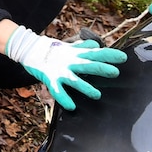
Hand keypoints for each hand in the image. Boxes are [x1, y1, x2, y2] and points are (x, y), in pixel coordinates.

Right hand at [5, 25, 126, 110]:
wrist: (29, 48)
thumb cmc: (52, 50)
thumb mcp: (68, 47)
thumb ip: (82, 48)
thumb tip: (96, 44)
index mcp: (75, 54)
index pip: (95, 53)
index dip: (109, 55)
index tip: (123, 57)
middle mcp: (69, 62)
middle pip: (87, 65)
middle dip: (100, 68)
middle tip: (114, 72)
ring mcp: (60, 71)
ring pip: (74, 80)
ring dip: (85, 87)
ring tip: (96, 95)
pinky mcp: (50, 78)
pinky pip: (57, 90)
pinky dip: (63, 98)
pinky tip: (71, 106)